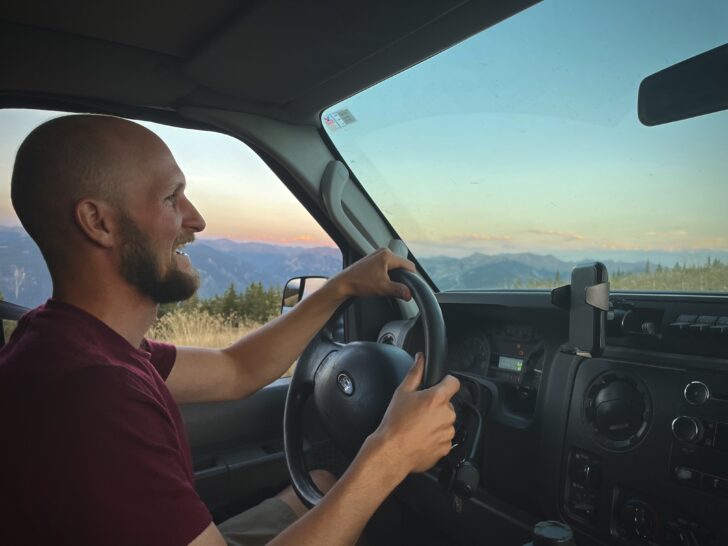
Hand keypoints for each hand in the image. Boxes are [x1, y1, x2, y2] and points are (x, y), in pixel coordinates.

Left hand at [330, 248, 415, 300]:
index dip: (413, 277)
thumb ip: (399, 290)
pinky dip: (388, 274)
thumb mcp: (383, 288)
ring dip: (395, 276)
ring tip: (391, 286)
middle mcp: (383, 252)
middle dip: (403, 276)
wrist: (343, 284)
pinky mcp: (372, 260)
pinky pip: (386, 266)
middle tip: (402, 288)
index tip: (414, 286)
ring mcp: (377, 255)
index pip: (408, 265)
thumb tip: (410, 294)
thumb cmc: (360, 283)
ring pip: (394, 266)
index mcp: (387, 255)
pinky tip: (383, 282)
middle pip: (401, 265)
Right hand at [369, 352, 459, 477]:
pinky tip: (421, 437)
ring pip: (446, 421)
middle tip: (420, 411)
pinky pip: (444, 437)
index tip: (440, 386)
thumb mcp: (402, 392)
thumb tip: (420, 359)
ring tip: (419, 426)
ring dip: (437, 422)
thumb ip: (415, 372)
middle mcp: (446, 415)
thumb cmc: (395, 423)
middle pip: (448, 404)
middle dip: (437, 406)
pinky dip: (436, 437)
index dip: (446, 382)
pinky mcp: (446, 447)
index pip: (453, 382)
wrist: (392, 451)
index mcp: (437, 399)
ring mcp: (448, 432)